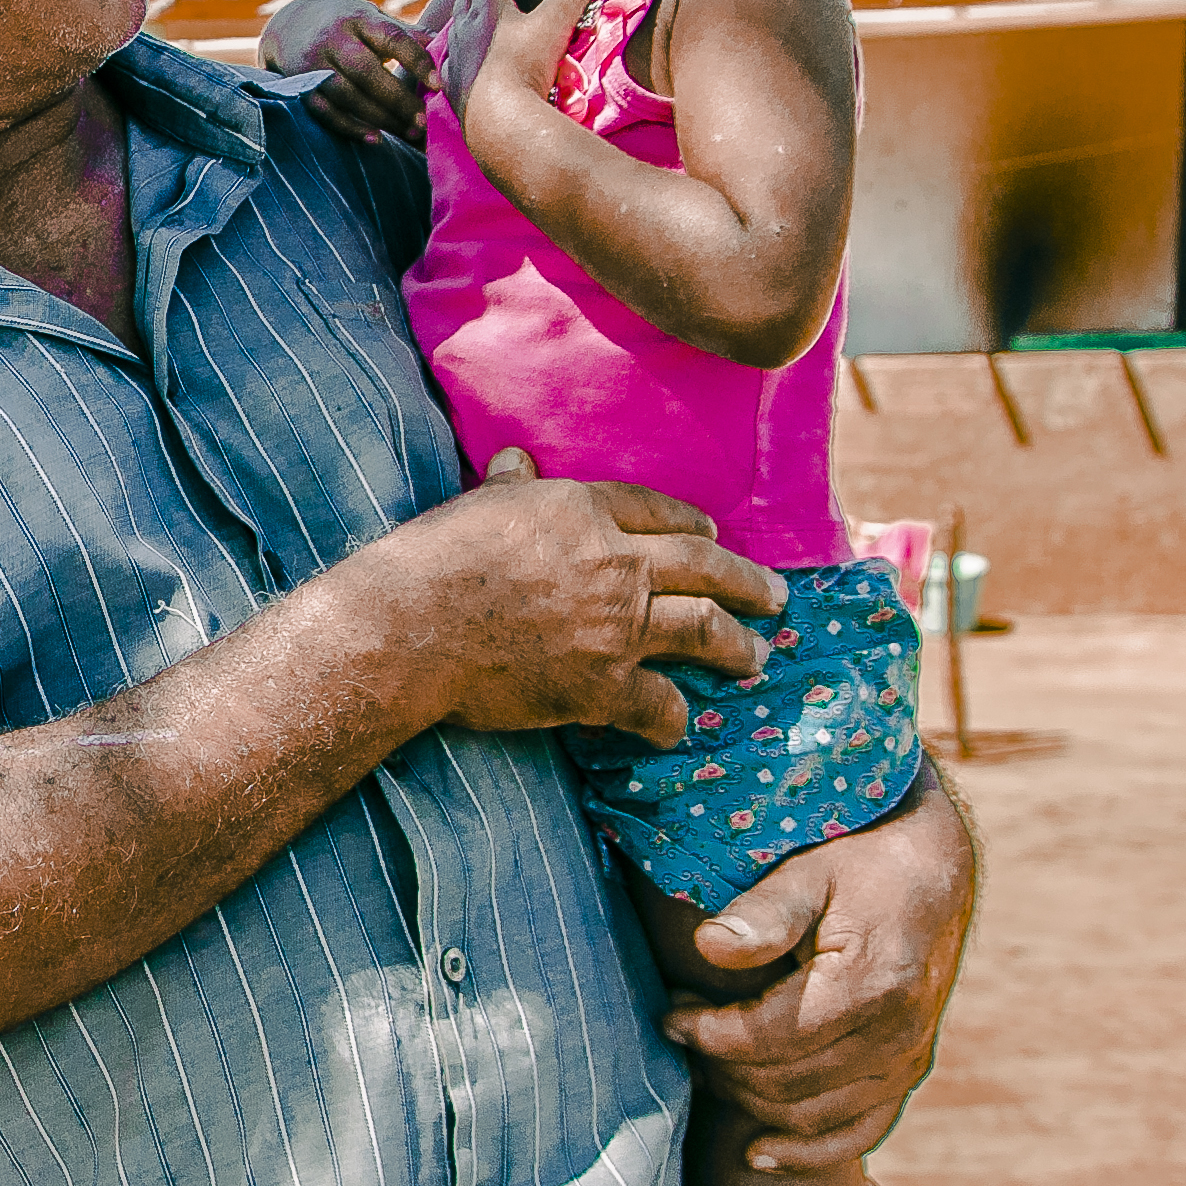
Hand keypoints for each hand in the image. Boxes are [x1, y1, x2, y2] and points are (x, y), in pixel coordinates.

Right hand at [269, 0, 436, 144]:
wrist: (290, 24)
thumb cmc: (346, 24)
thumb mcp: (372, 19)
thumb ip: (404, 33)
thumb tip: (443, 41)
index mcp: (359, 19)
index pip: (391, 38)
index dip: (416, 61)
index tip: (438, 85)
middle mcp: (334, 39)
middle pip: (366, 71)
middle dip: (397, 99)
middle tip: (423, 121)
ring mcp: (314, 63)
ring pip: (346, 95)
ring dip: (379, 118)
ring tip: (409, 134)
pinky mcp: (301, 86)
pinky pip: (324, 111)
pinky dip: (349, 127)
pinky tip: (375, 139)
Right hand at [397, 449, 786, 744]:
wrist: (409, 629)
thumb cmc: (432, 561)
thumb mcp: (475, 506)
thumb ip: (509, 486)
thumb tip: (516, 461)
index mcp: (584, 512)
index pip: (658, 512)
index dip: (691, 523)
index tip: (712, 533)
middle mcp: (616, 563)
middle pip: (704, 567)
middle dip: (748, 583)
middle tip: (776, 597)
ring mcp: (616, 626)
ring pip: (704, 630)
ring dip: (738, 646)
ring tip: (756, 657)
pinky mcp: (603, 685)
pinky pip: (661, 703)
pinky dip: (674, 717)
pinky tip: (679, 724)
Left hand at [441, 0, 609, 139]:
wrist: (497, 119)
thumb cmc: (525, 63)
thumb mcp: (557, 20)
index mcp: (484, 7)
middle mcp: (464, 30)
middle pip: (470, 0)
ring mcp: (456, 60)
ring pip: (460, 33)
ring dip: (475, 25)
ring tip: (492, 27)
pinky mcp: (455, 90)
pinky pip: (455, 67)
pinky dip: (466, 60)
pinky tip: (476, 65)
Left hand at [666, 762, 979, 1168]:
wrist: (932, 870)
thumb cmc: (862, 860)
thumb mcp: (810, 870)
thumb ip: (763, 912)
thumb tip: (708, 947)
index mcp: (871, 984)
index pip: (772, 1038)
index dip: (710, 1035)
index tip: (669, 1016)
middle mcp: (897, 1034)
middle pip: (788, 1084)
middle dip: (721, 1064)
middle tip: (680, 1029)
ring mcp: (907, 1059)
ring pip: (814, 1115)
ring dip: (749, 1099)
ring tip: (707, 1059)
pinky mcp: (908, 1071)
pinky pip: (861, 1132)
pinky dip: (808, 1151)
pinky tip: (758, 1153)